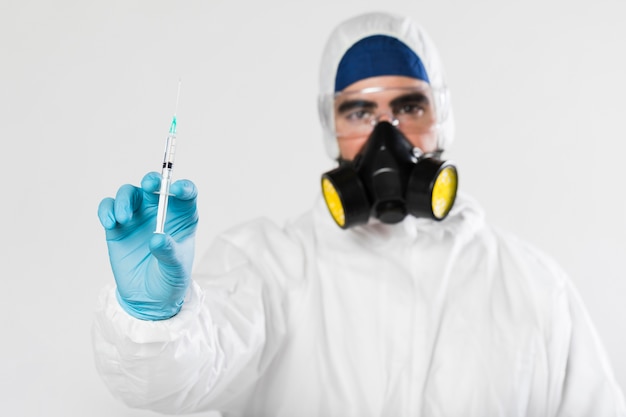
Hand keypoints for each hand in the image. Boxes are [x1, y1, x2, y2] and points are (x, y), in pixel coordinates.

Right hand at [97, 172, 198, 319]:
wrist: (148, 299)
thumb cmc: (169, 279)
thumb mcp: (175, 269)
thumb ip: (169, 252)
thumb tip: (157, 238)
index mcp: (182, 217)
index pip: (186, 193)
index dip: (183, 187)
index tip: (177, 190)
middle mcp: (161, 211)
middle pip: (155, 185)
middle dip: (152, 180)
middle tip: (149, 186)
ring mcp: (137, 216)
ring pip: (129, 193)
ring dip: (125, 199)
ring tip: (123, 218)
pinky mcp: (117, 226)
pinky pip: (109, 208)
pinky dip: (107, 210)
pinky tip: (110, 223)